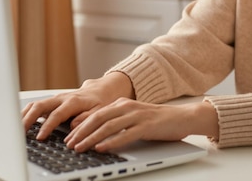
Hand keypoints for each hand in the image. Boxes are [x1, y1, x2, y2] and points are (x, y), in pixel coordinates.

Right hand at [21, 72, 133, 140]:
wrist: (102, 90)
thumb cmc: (101, 102)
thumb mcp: (100, 112)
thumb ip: (86, 119)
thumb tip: (73, 127)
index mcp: (73, 101)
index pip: (56, 114)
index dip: (47, 127)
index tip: (40, 138)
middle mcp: (62, 98)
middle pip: (40, 106)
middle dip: (28, 119)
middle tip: (20, 132)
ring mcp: (56, 98)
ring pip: (35, 104)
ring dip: (24, 115)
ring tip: (16, 128)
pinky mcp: (53, 101)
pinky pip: (36, 105)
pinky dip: (27, 113)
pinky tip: (21, 122)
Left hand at [64, 98, 218, 152]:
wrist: (182, 117)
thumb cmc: (157, 121)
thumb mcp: (133, 118)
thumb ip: (117, 123)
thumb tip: (97, 135)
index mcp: (121, 103)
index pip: (95, 114)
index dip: (80, 125)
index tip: (68, 136)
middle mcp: (127, 107)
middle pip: (98, 118)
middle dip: (81, 132)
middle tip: (69, 144)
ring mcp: (137, 115)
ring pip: (108, 126)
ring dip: (91, 138)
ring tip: (80, 148)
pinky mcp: (147, 125)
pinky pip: (126, 134)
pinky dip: (112, 141)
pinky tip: (102, 148)